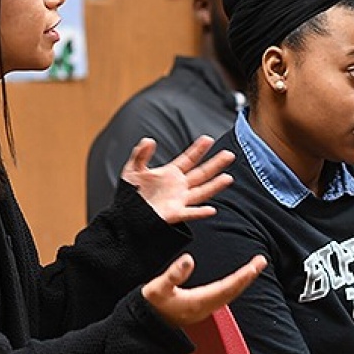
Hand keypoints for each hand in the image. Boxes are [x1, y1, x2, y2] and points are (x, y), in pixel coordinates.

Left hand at [120, 136, 234, 225]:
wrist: (125, 214)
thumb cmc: (129, 193)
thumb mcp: (132, 169)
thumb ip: (140, 154)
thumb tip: (148, 140)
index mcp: (171, 173)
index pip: (189, 159)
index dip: (198, 149)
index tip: (208, 139)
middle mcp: (179, 186)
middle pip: (201, 173)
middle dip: (215, 164)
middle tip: (229, 155)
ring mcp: (179, 200)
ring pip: (202, 191)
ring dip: (215, 186)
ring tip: (228, 178)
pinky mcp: (174, 214)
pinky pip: (190, 213)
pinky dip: (200, 212)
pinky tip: (211, 210)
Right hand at [141, 253, 266, 327]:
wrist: (144, 328)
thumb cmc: (149, 308)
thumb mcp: (157, 288)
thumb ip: (173, 274)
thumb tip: (189, 259)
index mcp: (198, 302)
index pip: (227, 287)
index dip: (243, 276)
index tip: (256, 264)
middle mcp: (204, 308)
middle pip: (233, 291)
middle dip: (248, 276)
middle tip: (261, 261)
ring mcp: (203, 310)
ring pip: (229, 295)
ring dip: (242, 282)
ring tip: (252, 269)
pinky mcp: (199, 310)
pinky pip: (222, 297)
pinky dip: (232, 287)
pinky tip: (233, 282)